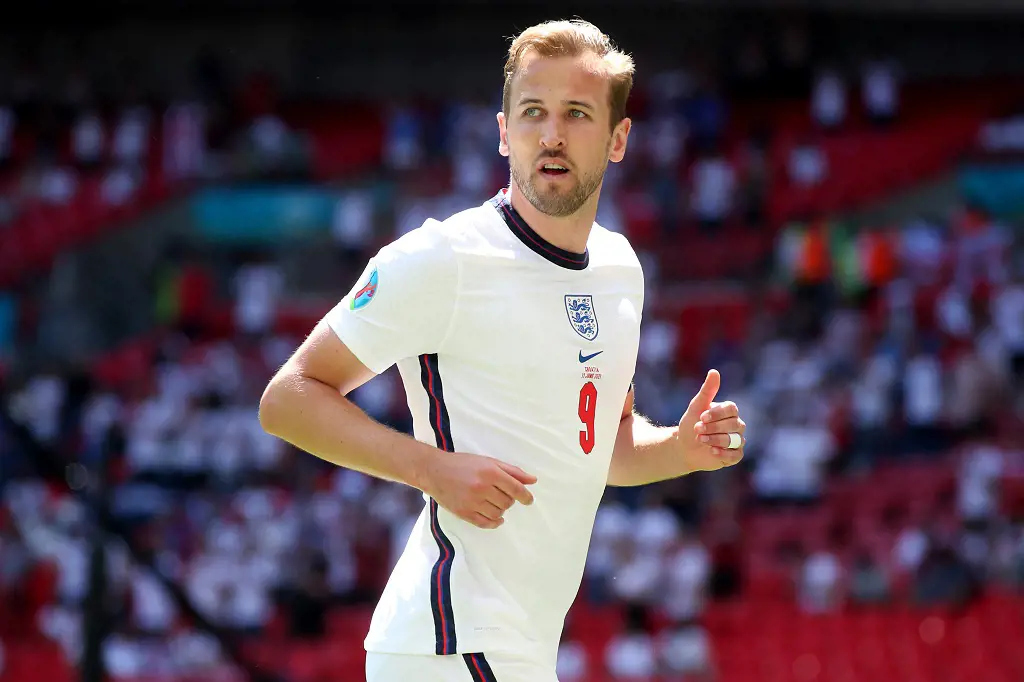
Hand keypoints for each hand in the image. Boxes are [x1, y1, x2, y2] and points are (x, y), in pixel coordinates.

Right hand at [422, 452, 536, 529]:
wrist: (434, 471)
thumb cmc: (463, 464)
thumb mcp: (489, 462)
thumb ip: (512, 471)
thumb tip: (533, 481)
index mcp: (490, 472)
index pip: (516, 489)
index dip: (526, 497)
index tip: (529, 500)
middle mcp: (482, 488)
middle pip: (508, 502)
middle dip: (508, 499)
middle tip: (499, 493)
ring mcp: (472, 502)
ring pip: (498, 514)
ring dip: (500, 510)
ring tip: (492, 501)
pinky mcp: (464, 513)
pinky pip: (486, 523)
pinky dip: (494, 523)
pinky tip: (495, 518)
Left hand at [678, 369, 744, 472]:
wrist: (684, 447)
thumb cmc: (691, 424)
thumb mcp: (696, 407)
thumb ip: (707, 390)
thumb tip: (714, 372)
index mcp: (729, 411)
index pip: (731, 409)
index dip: (717, 414)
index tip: (701, 417)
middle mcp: (737, 425)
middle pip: (733, 425)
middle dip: (713, 428)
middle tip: (697, 429)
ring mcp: (737, 441)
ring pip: (734, 440)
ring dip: (715, 440)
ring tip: (700, 439)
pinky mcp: (734, 455)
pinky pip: (736, 455)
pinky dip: (724, 454)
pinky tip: (712, 451)